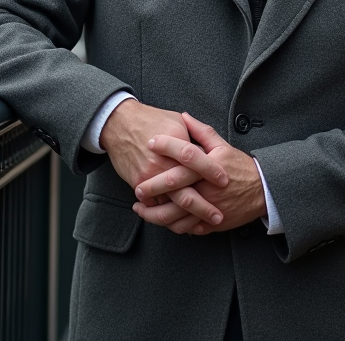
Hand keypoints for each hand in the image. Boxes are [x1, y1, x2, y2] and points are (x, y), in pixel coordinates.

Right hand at [100, 101, 228, 225]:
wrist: (120, 124)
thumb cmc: (150, 120)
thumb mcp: (176, 120)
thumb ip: (195, 132)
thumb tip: (210, 149)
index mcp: (175, 144)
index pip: (198, 160)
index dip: (212, 172)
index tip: (225, 182)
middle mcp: (162, 163)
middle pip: (186, 191)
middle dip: (203, 207)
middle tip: (217, 216)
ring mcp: (150, 177)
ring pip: (170, 205)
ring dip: (187, 218)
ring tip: (201, 224)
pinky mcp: (138, 184)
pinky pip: (154, 206)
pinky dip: (168, 216)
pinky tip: (181, 221)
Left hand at [133, 113, 265, 234]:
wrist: (262, 192)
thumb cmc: (240, 167)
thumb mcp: (223, 146)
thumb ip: (201, 132)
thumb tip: (183, 116)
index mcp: (211, 165)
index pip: (185, 153)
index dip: (166, 145)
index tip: (149, 142)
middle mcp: (208, 187)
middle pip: (175, 187)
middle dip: (152, 187)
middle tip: (137, 187)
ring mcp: (209, 208)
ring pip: (176, 215)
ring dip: (154, 214)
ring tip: (140, 208)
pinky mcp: (210, 223)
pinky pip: (185, 228)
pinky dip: (170, 225)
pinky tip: (159, 219)